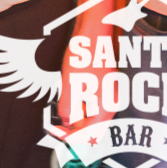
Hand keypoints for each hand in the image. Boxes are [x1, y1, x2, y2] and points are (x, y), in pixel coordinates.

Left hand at [59, 11, 112, 127]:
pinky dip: (81, 105)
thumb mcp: (70, 86)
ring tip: (64, 103)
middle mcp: (111, 105)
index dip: (68, 136)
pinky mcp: (106, 88)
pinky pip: (93, 105)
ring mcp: (110, 96)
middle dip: (73, 128)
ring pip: (92, 117)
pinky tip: (72, 93)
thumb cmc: (84, 56)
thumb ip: (68, 109)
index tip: (55, 130)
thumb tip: (66, 122)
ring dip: (77, 116)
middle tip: (56, 122)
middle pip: (92, 129)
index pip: (87, 135)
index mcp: (105, 108)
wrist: (95, 31)